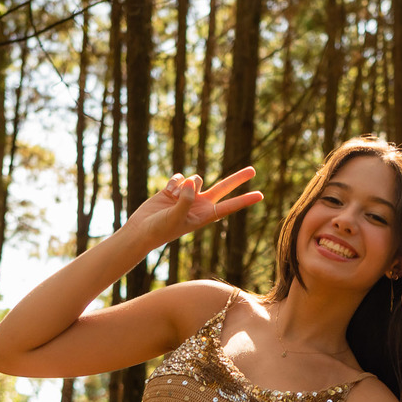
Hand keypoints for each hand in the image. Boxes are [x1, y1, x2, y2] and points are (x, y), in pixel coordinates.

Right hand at [124, 167, 263, 248]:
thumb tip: (192, 182)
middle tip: (253, 171)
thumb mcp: (175, 217)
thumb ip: (186, 200)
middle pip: (223, 188)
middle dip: (237, 179)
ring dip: (186, 184)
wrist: (141, 230)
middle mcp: (199, 204)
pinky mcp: (175, 189)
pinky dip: (173, 182)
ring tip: (175, 196)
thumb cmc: (160, 229)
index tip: (260, 195)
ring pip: (196, 178)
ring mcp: (188, 196)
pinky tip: (166, 193)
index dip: (244, 200)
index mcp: (204, 216)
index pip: (229, 206)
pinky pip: (180, 177)